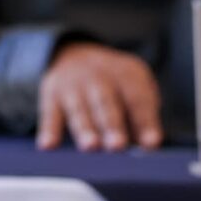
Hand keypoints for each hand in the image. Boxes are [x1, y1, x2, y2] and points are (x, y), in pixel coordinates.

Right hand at [36, 42, 162, 151]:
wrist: (74, 52)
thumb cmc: (115, 84)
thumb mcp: (134, 87)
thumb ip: (142, 116)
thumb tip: (146, 148)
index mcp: (126, 74)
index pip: (138, 98)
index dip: (145, 120)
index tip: (151, 143)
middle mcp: (98, 76)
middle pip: (106, 102)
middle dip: (111, 125)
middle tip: (117, 145)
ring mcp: (72, 84)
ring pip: (79, 110)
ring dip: (84, 128)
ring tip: (90, 146)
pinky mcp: (51, 94)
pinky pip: (49, 113)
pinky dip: (49, 129)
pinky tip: (49, 145)